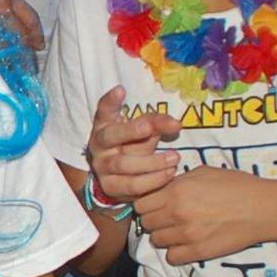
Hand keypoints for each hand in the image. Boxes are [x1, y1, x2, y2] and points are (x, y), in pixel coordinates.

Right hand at [87, 85, 179, 203]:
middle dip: (129, 131)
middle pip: (110, 136)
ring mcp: (102, 167)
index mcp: (104, 126)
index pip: (104, 110)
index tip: (121, 90)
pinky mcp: (111, 187)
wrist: (115, 177)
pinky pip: (132, 185)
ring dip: (152, 161)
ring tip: (175, 157)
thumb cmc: (131, 145)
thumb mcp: (142, 130)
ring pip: (123, 164)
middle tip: (148, 128)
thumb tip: (177, 124)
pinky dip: (153, 180)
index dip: (110, 101)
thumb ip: (157, 124)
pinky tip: (169, 173)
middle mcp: (99, 145)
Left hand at [134, 165, 276, 263]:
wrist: (263, 208)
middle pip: (146, 223)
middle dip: (154, 220)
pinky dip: (176, 252)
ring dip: (164, 236)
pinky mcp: (199, 252)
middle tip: (167, 217)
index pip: (140, 203)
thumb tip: (162, 188)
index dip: (147, 203)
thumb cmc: (237, 186)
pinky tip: (186, 244)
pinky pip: (172, 257)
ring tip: (179, 230)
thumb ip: (178, 182)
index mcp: (176, 191)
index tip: (156, 204)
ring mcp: (187, 234)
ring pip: (156, 241)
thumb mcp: (204, 173)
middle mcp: (177, 213)